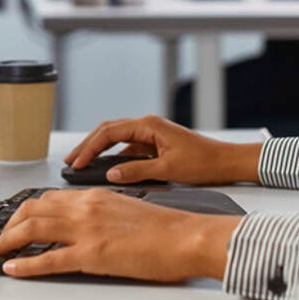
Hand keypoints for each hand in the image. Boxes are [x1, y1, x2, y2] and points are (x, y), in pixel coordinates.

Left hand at [0, 188, 240, 280]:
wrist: (186, 236)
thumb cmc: (165, 229)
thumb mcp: (126, 210)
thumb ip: (102, 213)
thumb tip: (86, 225)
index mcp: (95, 195)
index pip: (50, 198)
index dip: (27, 209)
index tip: (15, 219)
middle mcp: (86, 207)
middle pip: (33, 209)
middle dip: (9, 223)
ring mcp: (87, 230)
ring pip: (33, 229)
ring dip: (8, 240)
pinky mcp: (92, 254)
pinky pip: (48, 259)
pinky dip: (25, 264)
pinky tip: (12, 268)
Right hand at [64, 114, 260, 185]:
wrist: (227, 162)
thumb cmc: (204, 162)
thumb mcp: (168, 170)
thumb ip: (137, 171)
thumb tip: (112, 174)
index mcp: (149, 125)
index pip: (109, 132)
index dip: (90, 147)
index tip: (77, 162)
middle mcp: (148, 126)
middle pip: (108, 132)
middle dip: (88, 145)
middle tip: (71, 160)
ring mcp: (151, 135)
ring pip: (117, 140)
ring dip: (99, 151)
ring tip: (83, 164)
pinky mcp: (155, 146)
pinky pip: (128, 149)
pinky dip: (114, 157)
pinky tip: (107, 169)